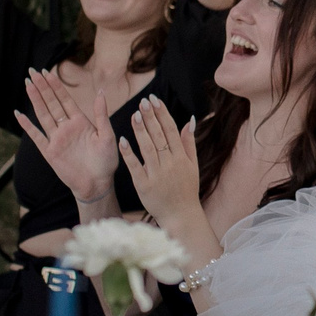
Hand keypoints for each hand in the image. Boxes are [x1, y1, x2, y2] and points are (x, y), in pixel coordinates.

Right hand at [14, 70, 117, 209]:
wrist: (98, 184)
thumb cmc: (106, 161)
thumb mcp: (108, 136)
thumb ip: (101, 114)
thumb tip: (100, 91)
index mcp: (81, 122)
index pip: (65, 99)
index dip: (56, 85)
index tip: (47, 72)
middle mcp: (66, 127)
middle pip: (51, 103)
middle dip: (42, 87)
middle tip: (32, 71)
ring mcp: (56, 139)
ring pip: (43, 115)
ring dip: (35, 100)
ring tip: (27, 85)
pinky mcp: (50, 152)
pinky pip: (36, 136)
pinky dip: (27, 125)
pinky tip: (19, 114)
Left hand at [117, 98, 201, 236]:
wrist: (181, 215)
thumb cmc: (186, 189)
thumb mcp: (192, 165)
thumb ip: (189, 142)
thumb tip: (189, 120)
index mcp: (181, 157)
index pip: (170, 130)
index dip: (162, 114)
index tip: (154, 100)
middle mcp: (169, 164)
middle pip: (159, 136)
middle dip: (151, 117)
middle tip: (143, 101)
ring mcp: (156, 174)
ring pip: (147, 148)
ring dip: (141, 131)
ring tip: (135, 114)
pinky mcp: (144, 185)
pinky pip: (135, 166)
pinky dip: (129, 153)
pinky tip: (122, 140)